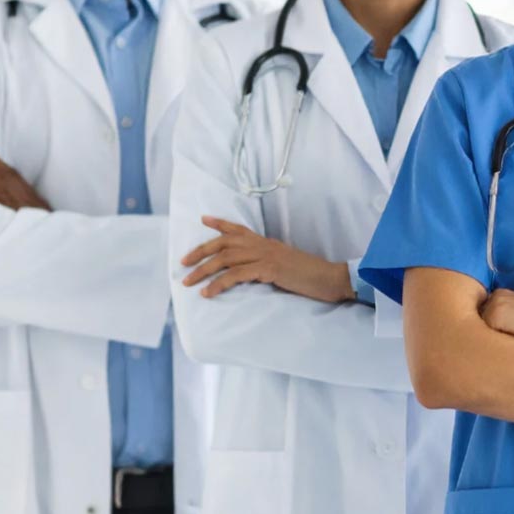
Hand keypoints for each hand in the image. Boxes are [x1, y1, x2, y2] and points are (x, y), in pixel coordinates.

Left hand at [180, 216, 352, 300]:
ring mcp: (267, 255)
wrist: (330, 278)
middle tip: (183, 265)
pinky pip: (237, 275)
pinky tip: (209, 293)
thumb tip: (252, 271)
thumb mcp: (286, 265)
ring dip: (203, 271)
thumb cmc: (310, 276)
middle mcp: (264, 245)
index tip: (203, 219)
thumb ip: (268, 263)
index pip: (240, 229)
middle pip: (224, 243)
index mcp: (268, 243)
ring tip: (188, 282)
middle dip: (200, 253)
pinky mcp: (269, 269)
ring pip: (226, 258)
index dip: (220, 223)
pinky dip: (219, 283)